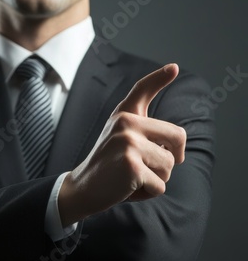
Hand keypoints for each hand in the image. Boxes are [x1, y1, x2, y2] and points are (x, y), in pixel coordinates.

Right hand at [58, 64, 185, 225]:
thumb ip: (142, 131)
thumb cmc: (107, 165)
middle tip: (149, 166)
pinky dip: (147, 193)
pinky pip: (160, 186)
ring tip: (131, 177)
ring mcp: (129, 143)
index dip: (159, 77)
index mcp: (123, 115)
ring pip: (169, 165)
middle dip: (172, 158)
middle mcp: (126, 123)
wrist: (82, 188)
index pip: (142, 89)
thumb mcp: (119, 138)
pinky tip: (126, 187)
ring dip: (156, 178)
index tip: (174, 67)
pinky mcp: (132, 166)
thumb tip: (175, 141)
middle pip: (178, 137)